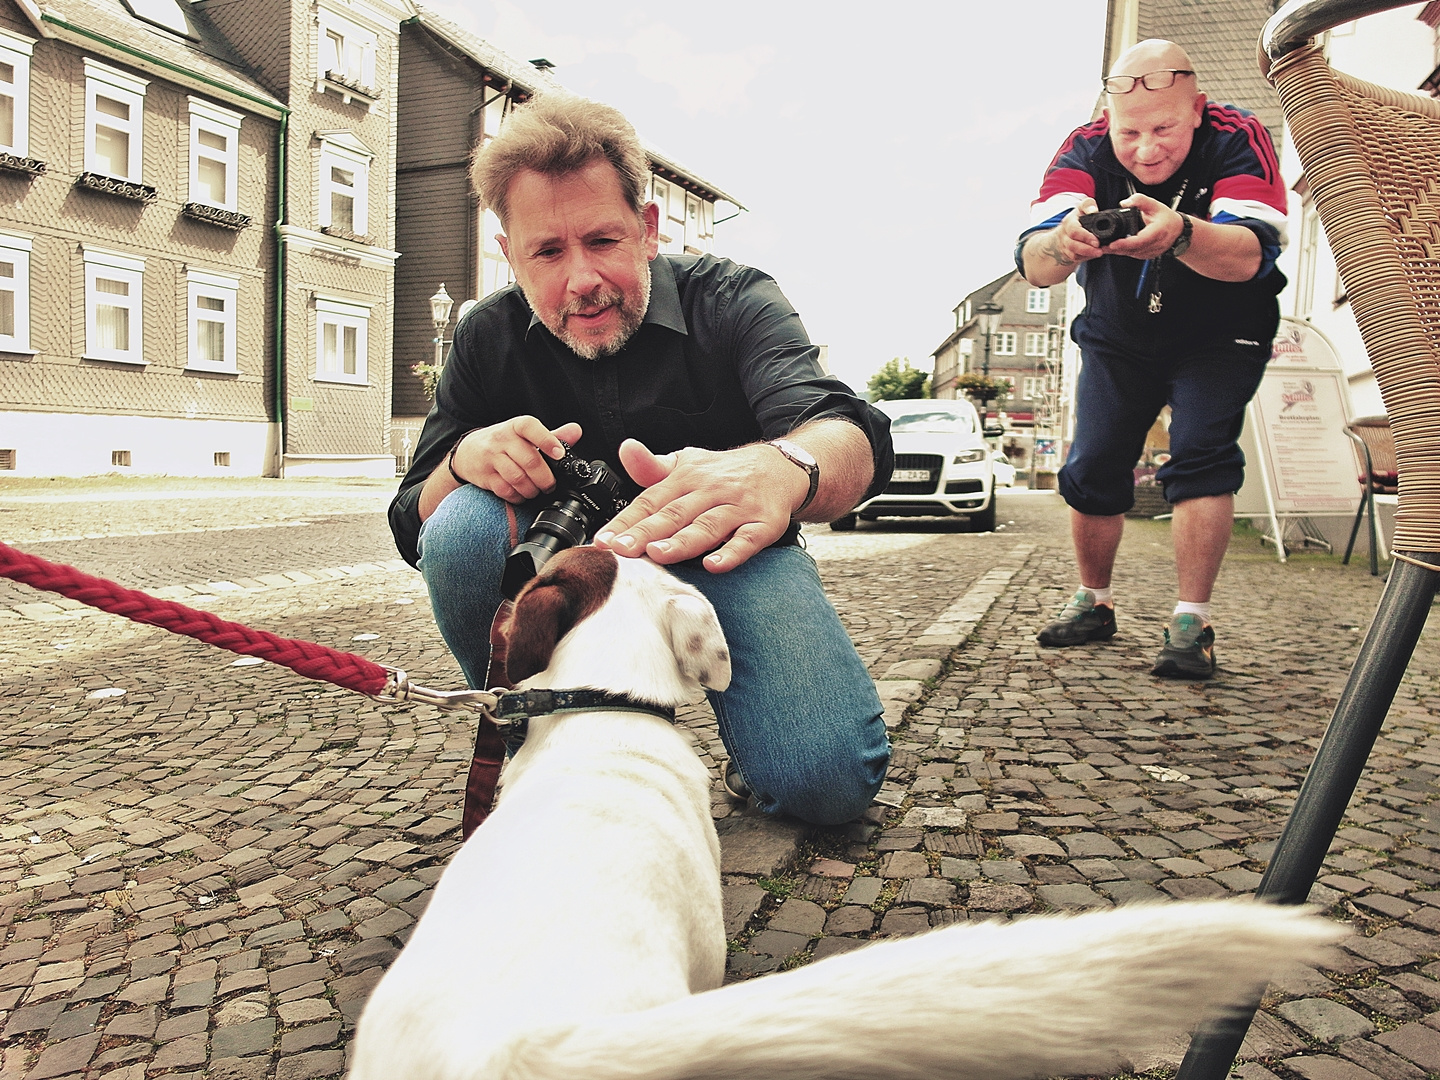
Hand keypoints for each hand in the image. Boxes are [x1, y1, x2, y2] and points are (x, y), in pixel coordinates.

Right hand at [449, 417, 582, 502]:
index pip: (530, 428)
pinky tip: (521, 494)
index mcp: (515, 427)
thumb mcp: (524, 435)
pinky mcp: (485, 476)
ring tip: (536, 490)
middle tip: (550, 485)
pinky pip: (505, 490)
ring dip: (532, 489)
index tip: (559, 454)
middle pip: (529, 460)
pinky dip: (518, 496)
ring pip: (518, 478)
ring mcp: (491, 458)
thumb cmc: (502, 443)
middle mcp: (502, 440)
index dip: (547, 440)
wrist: (467, 452)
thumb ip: (551, 435)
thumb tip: (576, 431)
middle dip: (545, 478)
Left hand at [593, 439, 808, 572]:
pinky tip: (714, 566)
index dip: (626, 520)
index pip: (651, 500)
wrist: (778, 468)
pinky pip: (747, 540)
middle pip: (675, 514)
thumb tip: (625, 449)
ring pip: (708, 526)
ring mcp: (738, 508)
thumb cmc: (723, 474)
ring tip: (658, 555)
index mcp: (687, 478)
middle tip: (621, 550)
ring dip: (683, 542)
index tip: (604, 539)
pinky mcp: (764, 524)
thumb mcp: (687, 465)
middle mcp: (711, 490)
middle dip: (647, 532)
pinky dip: (731, 553)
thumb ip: (653, 468)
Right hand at [1040, 200, 1104, 267]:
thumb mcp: (1082, 206)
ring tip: (1099, 253)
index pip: (1074, 230)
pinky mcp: (1068, 253)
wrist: (1066, 229)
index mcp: (1069, 222)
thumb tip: (1093, 211)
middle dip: (1087, 249)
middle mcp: (1064, 234)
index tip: (1097, 242)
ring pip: (1073, 254)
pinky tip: (1093, 255)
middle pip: (1072, 245)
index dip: (1085, 237)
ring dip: (1087, 254)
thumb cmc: (1078, 217)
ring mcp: (1065, 245)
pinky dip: (1085, 257)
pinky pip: (1075, 258)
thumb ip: (1088, 205)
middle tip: (1100, 251)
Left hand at [1104, 193, 1185, 259]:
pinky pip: (1134, 255)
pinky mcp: (1148, 255)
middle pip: (1133, 249)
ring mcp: (1152, 251)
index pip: (1140, 241)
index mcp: (1158, 231)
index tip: (1112, 244)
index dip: (1125, 244)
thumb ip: (1139, 200)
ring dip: (1118, 251)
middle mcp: (1155, 244)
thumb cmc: (1167, 218)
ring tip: (1104, 247)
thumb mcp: (1154, 204)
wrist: (1178, 230)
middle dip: (1116, 249)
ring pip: (1132, 254)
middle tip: (1101, 246)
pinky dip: (1124, 252)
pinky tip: (1114, 249)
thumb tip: (1125, 202)